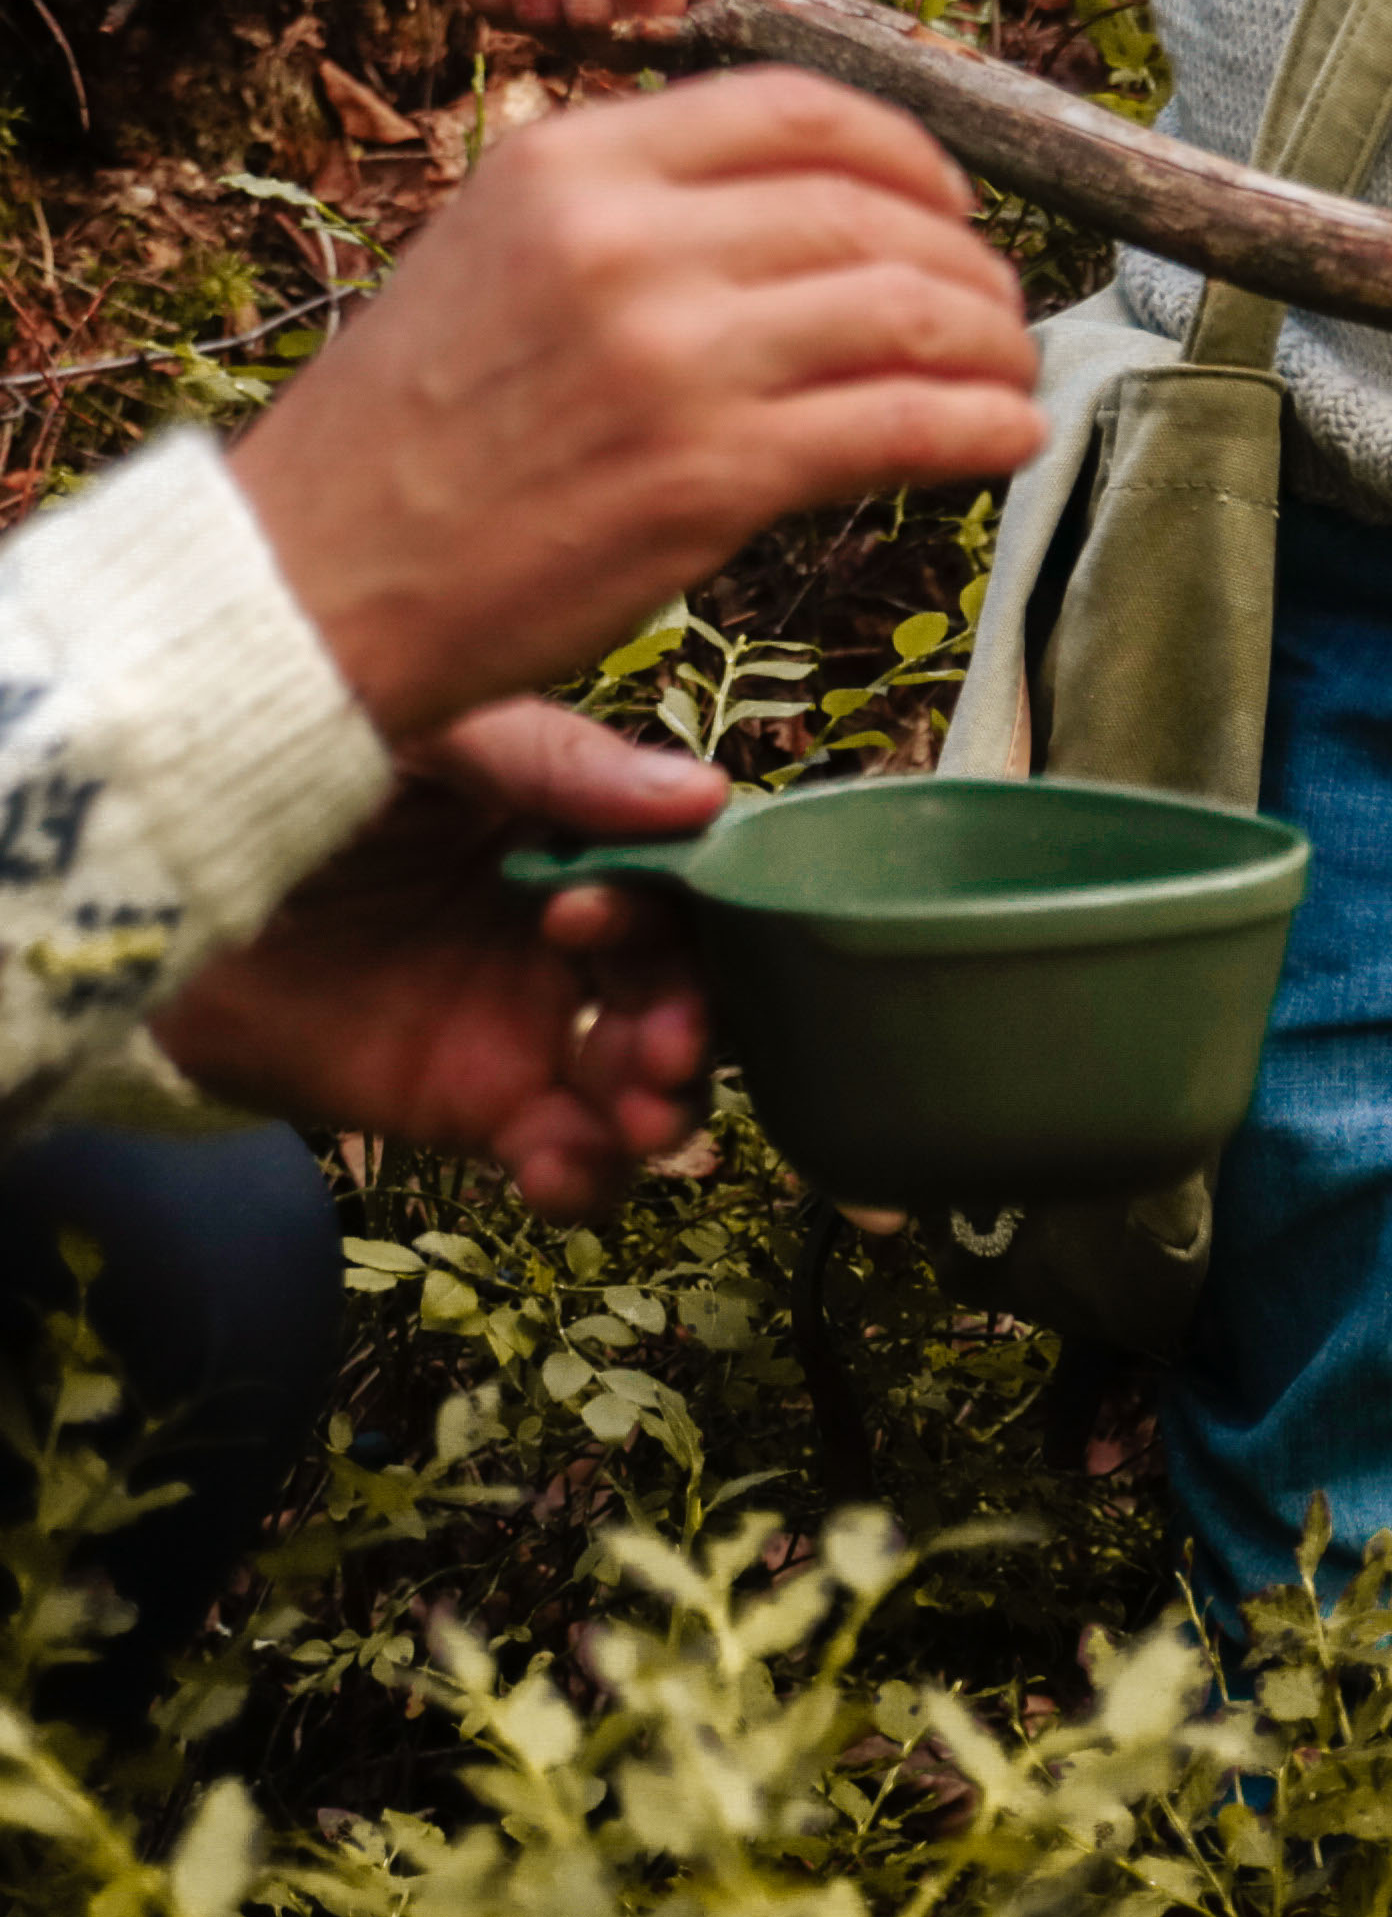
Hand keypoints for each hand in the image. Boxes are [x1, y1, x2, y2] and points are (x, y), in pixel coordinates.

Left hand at [153, 701, 727, 1218]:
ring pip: (641, 1078)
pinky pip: (564, 1156)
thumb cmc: (297, 771)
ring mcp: (526, 1023)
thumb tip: (709, 796)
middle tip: (657, 1051)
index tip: (587, 921)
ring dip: (664, 1105)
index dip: (667, 906)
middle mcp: (569, 928)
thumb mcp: (433, 738)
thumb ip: (559, 767)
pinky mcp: (472, 1109)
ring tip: (639, 1121)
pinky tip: (558, 1172)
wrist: (156, 891)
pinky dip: (587, 1178)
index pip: (674, 871)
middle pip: (676, 983)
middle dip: (685, 1020)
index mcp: (574, 825)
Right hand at [234, 69, 1044, 740]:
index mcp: (574, 163)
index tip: (947, 199)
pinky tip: (999, 441)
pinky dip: (979, 427)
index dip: (906, 154)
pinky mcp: (708, 474)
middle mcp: (627, 238)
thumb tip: (787, 199)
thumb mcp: (492, 249)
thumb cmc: (403, 435)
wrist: (305, 583)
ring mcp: (673, 354)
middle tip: (994, 307)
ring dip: (989, 343)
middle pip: (872, 211)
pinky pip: (899, 424)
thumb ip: (627, 207)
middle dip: (964, 260)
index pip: (797, 110)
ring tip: (1007, 376)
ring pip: (906, 309)